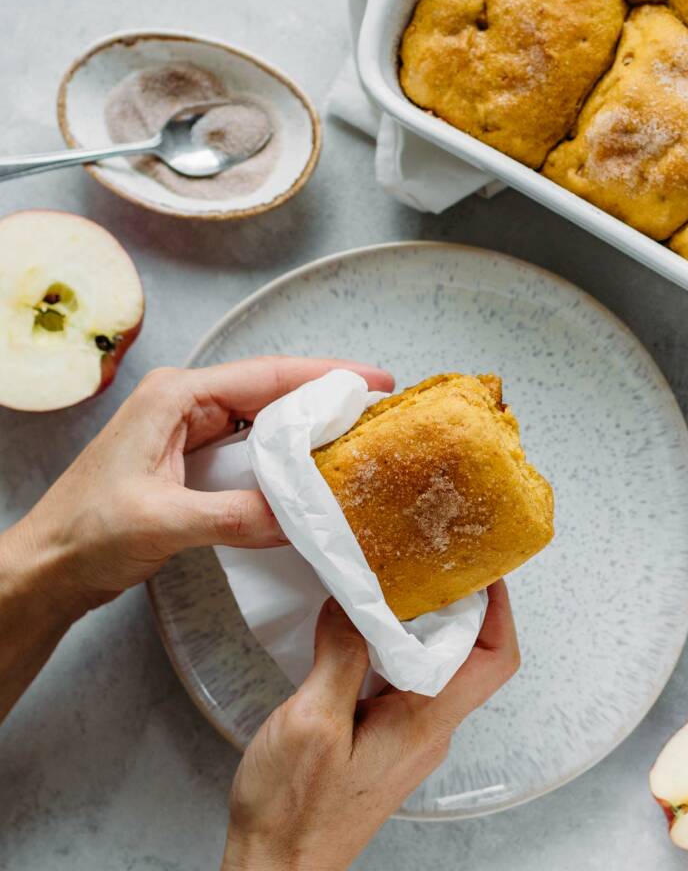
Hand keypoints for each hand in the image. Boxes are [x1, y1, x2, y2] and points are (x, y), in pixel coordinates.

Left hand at [7, 356, 392, 612]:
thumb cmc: (84, 534)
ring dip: (312, 429)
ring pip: (268, 421)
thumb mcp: (163, 521)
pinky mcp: (195, 462)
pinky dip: (290, 460)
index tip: (376, 381)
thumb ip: (234, 516)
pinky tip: (317, 473)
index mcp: (177, 396)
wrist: (47, 569)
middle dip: (329, 398)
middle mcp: (186, 404)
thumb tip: (302, 520)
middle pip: (275, 391)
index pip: (268, 376)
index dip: (328, 376)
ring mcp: (190, 432)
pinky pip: (255, 452)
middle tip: (381, 411)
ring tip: (362, 438)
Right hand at [222, 582, 520, 870]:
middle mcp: (428, 729)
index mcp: (426, 722)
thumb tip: (352, 604)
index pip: (495, 657)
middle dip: (455, 604)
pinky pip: (405, 684)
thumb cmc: (295, 813)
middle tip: (427, 561)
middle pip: (469, 655)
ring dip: (419, 626)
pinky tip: (362, 632)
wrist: (279, 869)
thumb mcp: (312, 723)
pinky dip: (392, 649)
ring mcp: (408, 736)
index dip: (499, 607)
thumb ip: (341, 656)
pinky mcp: (383, 741)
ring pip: (434, 667)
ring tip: (393, 585)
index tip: (481, 566)